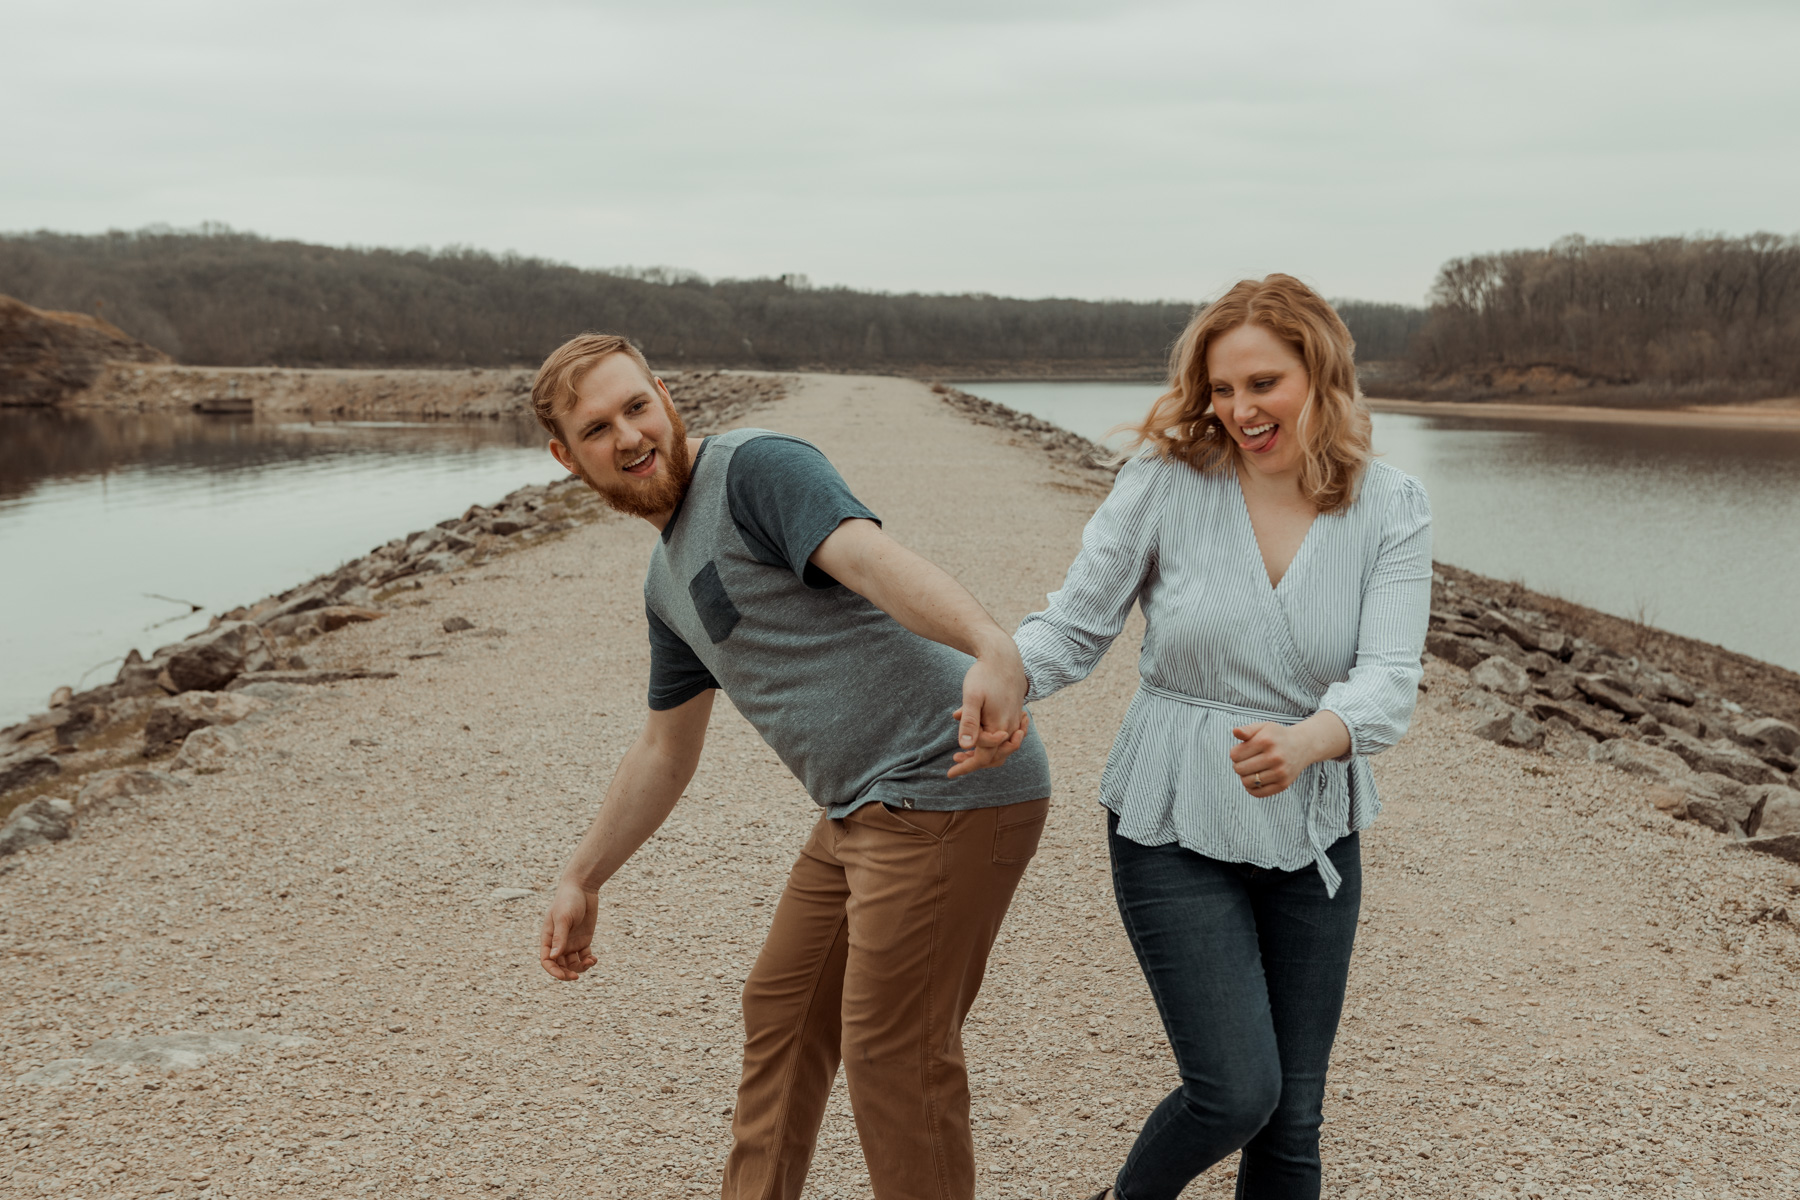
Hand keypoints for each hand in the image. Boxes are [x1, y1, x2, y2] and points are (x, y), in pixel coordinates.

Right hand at [540, 878, 600, 980]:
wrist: (583, 887)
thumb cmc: (568, 899)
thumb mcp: (563, 918)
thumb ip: (560, 937)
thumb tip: (554, 957)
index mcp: (548, 938)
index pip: (547, 960)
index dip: (553, 971)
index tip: (563, 976)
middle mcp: (559, 943)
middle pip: (560, 965)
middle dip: (567, 973)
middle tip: (576, 976)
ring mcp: (571, 942)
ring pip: (573, 964)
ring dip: (580, 968)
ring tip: (590, 962)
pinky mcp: (584, 940)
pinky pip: (584, 957)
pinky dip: (588, 961)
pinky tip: (594, 959)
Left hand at [948, 639, 1028, 777]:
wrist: (1004, 656)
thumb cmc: (985, 675)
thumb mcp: (972, 697)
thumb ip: (969, 722)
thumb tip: (965, 746)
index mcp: (999, 727)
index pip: (984, 757)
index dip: (966, 767)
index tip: (949, 774)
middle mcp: (1010, 727)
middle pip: (995, 757)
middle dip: (974, 762)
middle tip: (955, 761)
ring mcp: (1014, 721)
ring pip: (1000, 747)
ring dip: (983, 752)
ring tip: (963, 751)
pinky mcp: (1014, 714)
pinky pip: (1005, 736)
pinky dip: (991, 740)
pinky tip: (977, 734)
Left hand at [1229, 721, 1304, 796]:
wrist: (1302, 746)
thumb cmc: (1277, 736)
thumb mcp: (1263, 727)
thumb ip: (1247, 730)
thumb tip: (1235, 731)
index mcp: (1266, 741)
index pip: (1235, 755)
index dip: (1235, 754)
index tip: (1242, 751)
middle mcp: (1274, 757)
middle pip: (1239, 769)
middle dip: (1238, 765)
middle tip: (1245, 761)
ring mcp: (1280, 772)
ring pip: (1247, 782)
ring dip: (1245, 777)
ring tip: (1251, 770)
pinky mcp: (1283, 784)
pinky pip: (1258, 793)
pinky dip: (1252, 788)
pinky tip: (1255, 780)